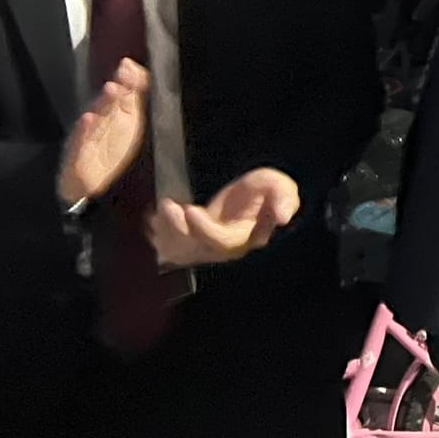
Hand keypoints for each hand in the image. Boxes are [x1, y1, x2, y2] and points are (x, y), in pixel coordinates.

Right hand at [58, 58, 151, 205]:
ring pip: (97, 117)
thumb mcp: (126, 123)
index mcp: (114, 114)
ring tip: (111, 89)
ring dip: (103, 103)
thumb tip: (143, 74)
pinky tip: (88, 119)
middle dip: (117, 87)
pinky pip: (81, 141)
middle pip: (109, 102)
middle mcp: (100, 122)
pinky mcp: (78, 154)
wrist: (84, 184)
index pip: (121, 93)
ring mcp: (88, 136)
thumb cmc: (106, 151)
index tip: (130, 64)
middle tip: (123, 73)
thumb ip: (132, 100)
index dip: (127, 79)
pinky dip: (84, 130)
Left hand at [147, 168, 300, 266]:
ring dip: (164, 231)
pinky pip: (170, 248)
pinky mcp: (193, 245)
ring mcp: (206, 250)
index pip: (221, 242)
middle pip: (194, 249)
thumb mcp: (278, 186)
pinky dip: (159, 235)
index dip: (203, 229)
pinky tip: (155, 217)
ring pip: (178, 250)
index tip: (190, 209)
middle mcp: (224, 251)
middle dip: (176, 229)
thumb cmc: (267, 190)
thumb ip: (283, 198)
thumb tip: (282, 216)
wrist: (255, 196)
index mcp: (245, 238)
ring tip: (161, 207)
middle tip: (168, 204)